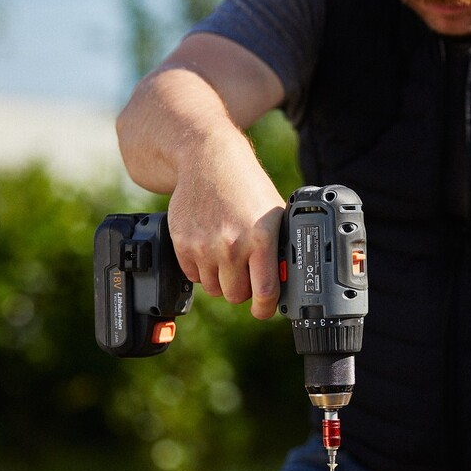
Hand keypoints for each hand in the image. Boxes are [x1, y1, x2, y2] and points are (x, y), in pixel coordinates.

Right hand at [166, 130, 285, 319]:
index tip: (265, 310)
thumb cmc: (247, 186)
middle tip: (247, 274)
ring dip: (222, 280)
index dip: (265, 308)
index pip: (264, 291)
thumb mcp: (275, 212)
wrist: (209, 161)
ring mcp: (204, 246)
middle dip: (244, 290)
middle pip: (236, 296)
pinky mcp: (182, 243)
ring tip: (228, 257)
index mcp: (260, 238)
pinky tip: (211, 248)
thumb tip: (288, 278)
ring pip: (214, 289)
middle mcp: (231, 245)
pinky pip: (193, 277)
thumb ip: (279, 245)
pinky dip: (202, 269)